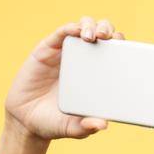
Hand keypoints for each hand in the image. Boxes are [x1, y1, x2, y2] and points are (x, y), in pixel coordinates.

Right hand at [3, 15, 125, 140]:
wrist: (26, 121)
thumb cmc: (55, 123)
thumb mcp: (73, 127)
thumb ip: (87, 126)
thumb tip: (104, 125)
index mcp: (97, 74)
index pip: (115, 52)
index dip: (122, 45)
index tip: (127, 49)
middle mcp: (84, 59)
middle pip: (102, 34)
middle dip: (108, 30)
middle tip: (108, 38)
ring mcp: (66, 53)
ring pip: (83, 27)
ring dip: (91, 26)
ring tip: (93, 36)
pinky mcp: (47, 49)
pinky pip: (61, 33)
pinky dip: (70, 28)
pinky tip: (75, 31)